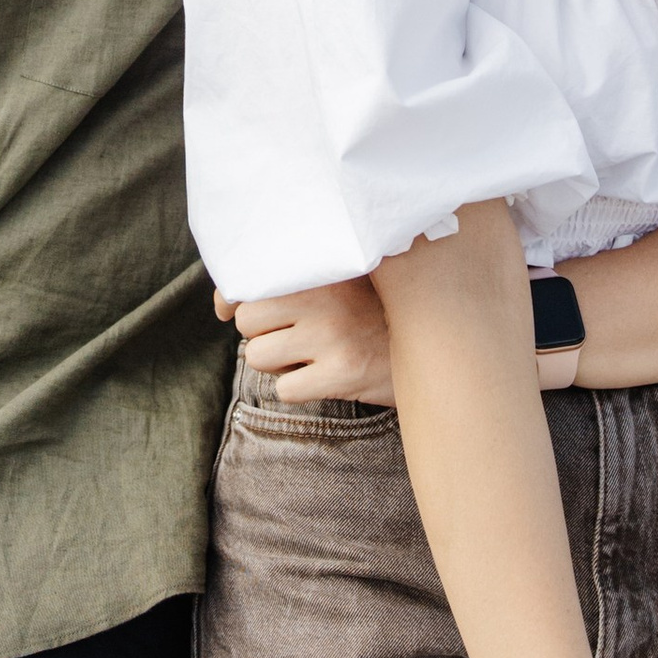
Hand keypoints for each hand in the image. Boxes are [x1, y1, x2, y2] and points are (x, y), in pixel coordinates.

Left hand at [215, 276, 395, 407]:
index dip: (230, 300)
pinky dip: (298, 389)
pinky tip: (324, 377)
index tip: (230, 310)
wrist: (436, 344)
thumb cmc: (374, 313)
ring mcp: (332, 334)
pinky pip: (284, 390)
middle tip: (294, 335)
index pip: (246, 279)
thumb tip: (222, 305)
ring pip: (258, 356)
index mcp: (320, 266)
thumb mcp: (340, 280)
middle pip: (246, 321)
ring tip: (310, 356)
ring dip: (278, 363)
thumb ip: (289, 280)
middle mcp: (324, 295)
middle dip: (262, 334)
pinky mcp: (342, 372)